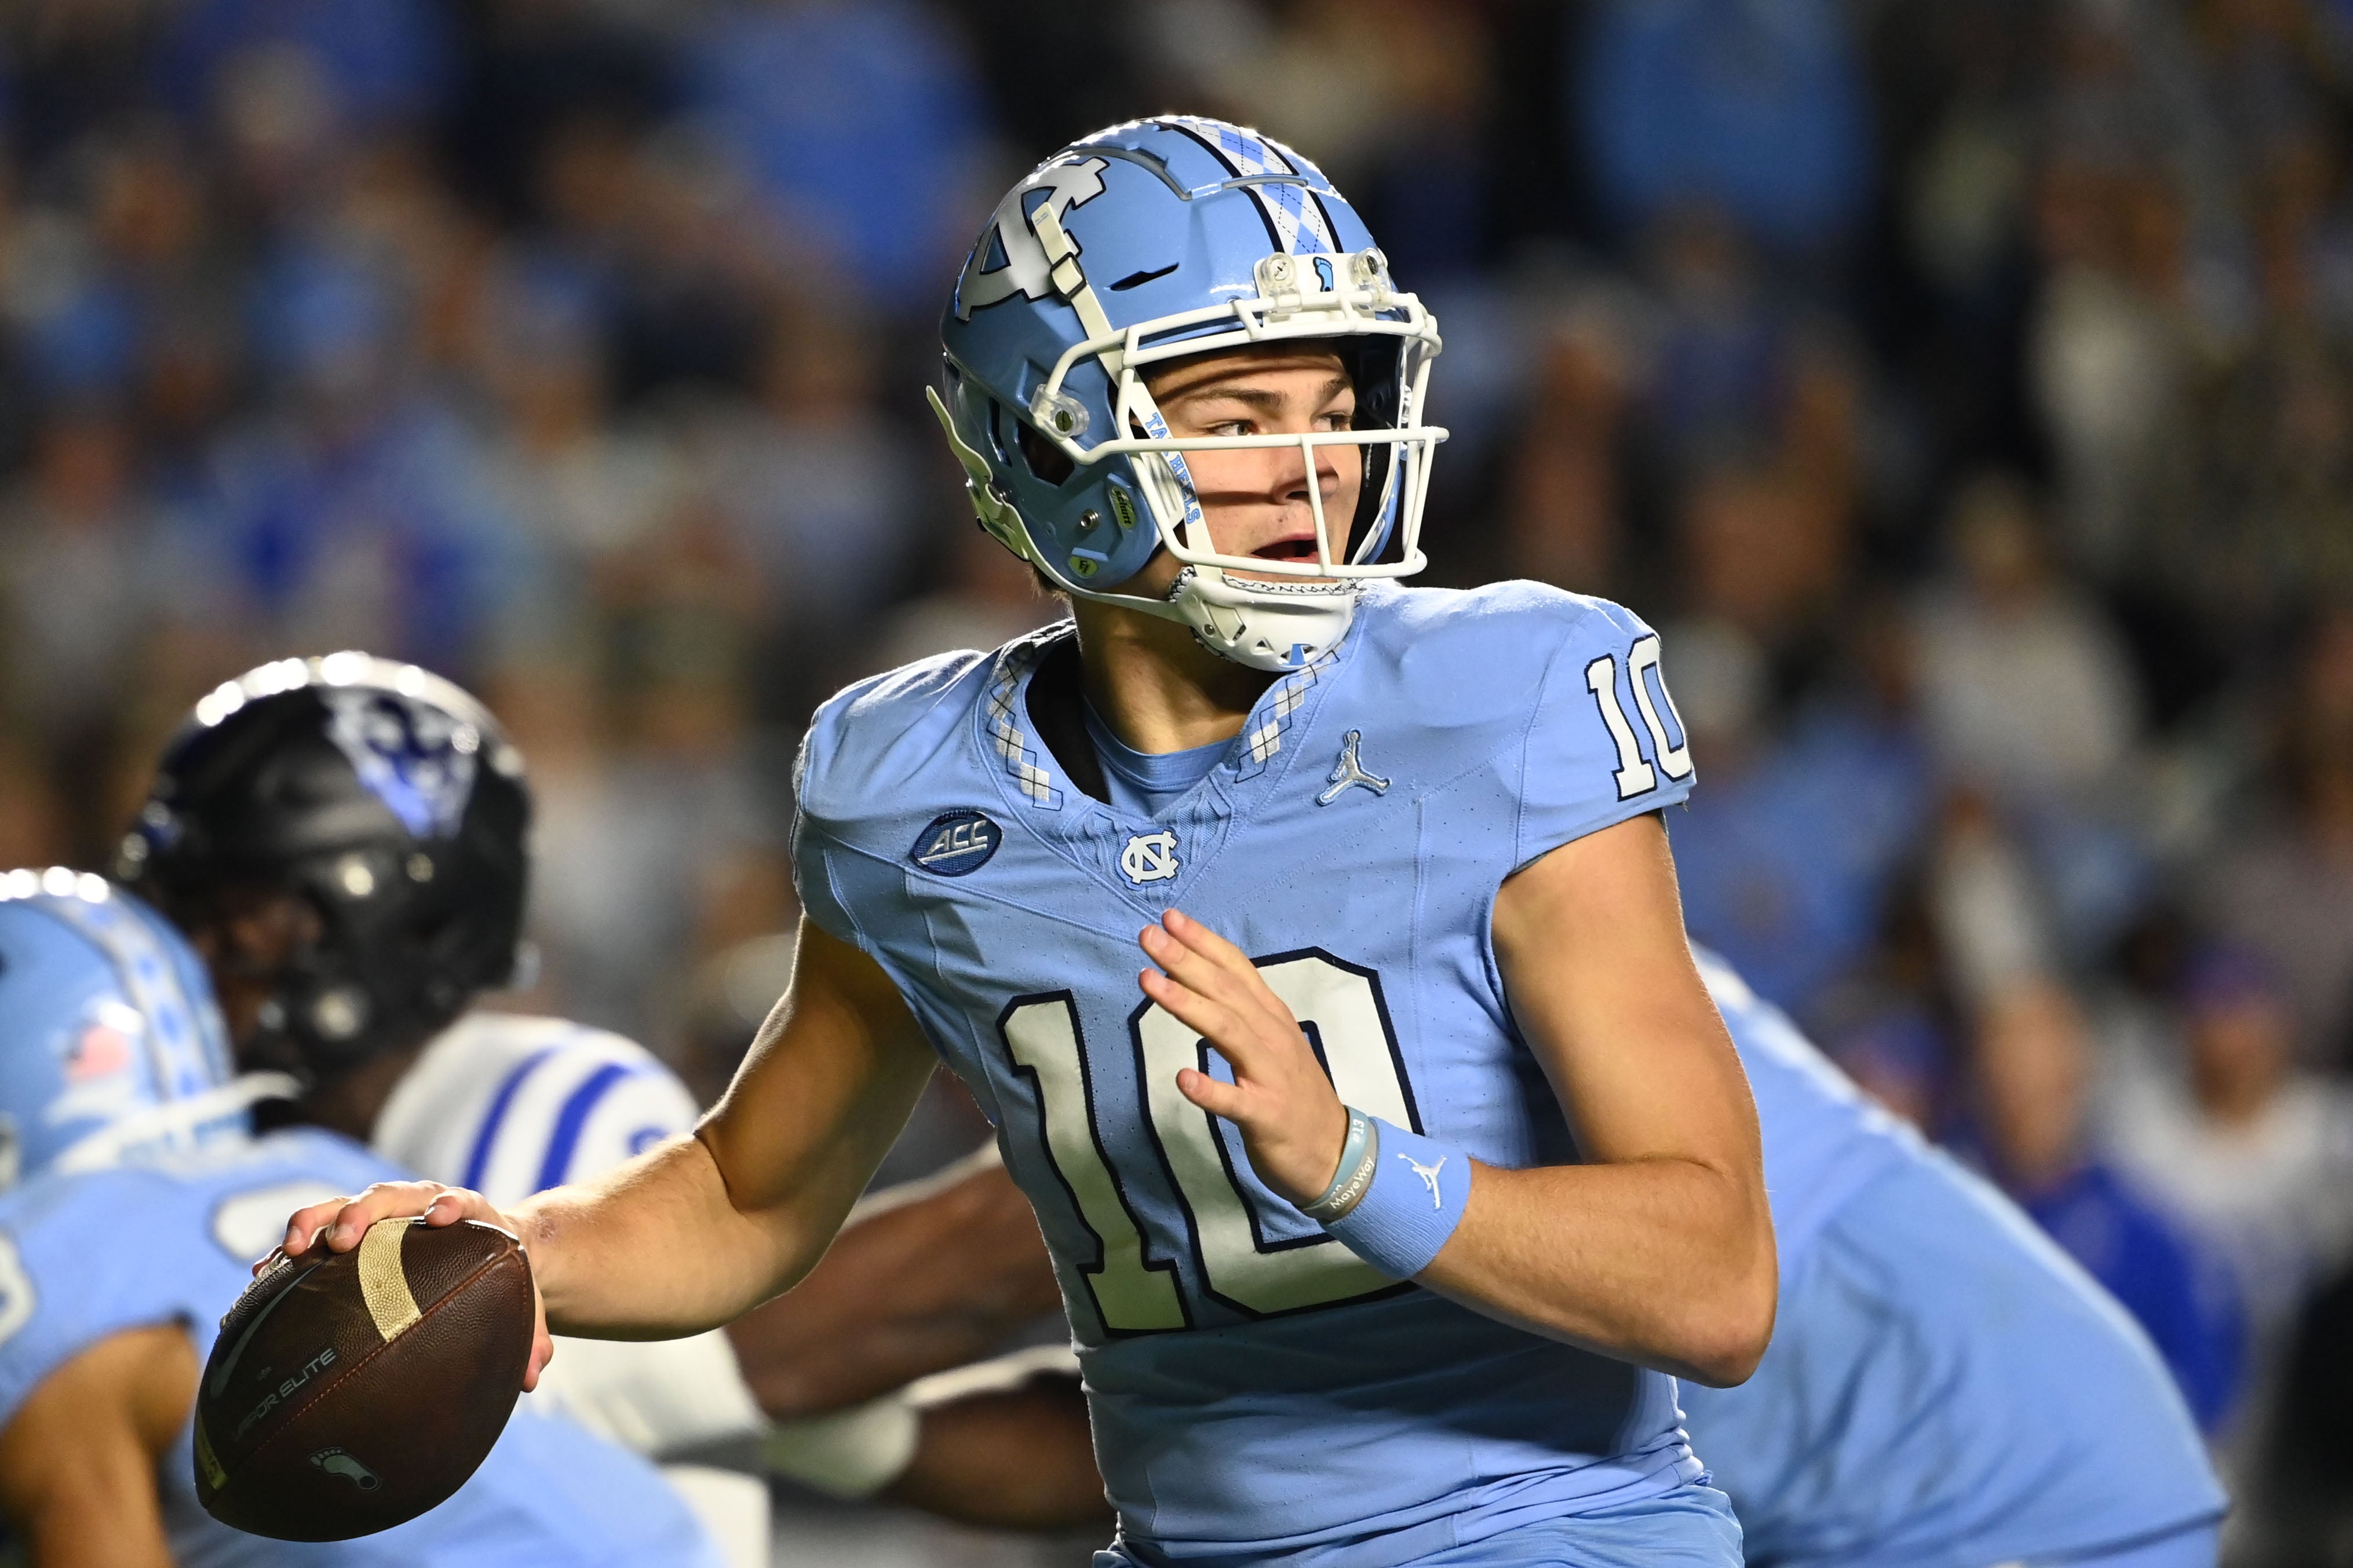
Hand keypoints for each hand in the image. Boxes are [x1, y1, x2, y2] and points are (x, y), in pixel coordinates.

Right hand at [269, 1181, 553, 1390]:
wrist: (485, 1243)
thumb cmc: (502, 1272)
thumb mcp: (523, 1299)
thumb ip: (532, 1334)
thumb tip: (535, 1377)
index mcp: (465, 1211)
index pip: (455, 1200)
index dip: (446, 1205)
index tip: (440, 1216)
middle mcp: (415, 1205)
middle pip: (387, 1197)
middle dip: (363, 1212)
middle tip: (342, 1238)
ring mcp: (378, 1216)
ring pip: (340, 1206)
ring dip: (313, 1222)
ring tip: (288, 1250)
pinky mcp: (349, 1235)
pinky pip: (312, 1238)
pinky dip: (289, 1253)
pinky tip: (261, 1277)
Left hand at [1139, 910, 1346, 1207]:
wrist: (1334, 1152)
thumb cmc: (1293, 1093)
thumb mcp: (1273, 1042)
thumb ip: (1242, 1011)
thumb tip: (1199, 977)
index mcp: (1272, 1017)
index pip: (1237, 970)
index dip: (1204, 942)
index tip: (1170, 918)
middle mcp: (1272, 1037)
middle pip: (1226, 991)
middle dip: (1186, 961)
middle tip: (1149, 935)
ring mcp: (1270, 1076)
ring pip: (1227, 1032)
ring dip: (1187, 1005)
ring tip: (1149, 983)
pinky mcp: (1266, 1116)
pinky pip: (1235, 1101)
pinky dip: (1209, 1089)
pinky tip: (1183, 1079)